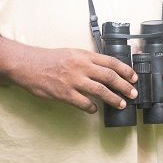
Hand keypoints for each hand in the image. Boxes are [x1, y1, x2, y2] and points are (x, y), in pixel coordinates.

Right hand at [11, 46, 137, 113]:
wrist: (28, 65)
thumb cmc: (50, 59)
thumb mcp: (72, 53)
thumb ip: (88, 60)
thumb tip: (106, 68)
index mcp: (84, 55)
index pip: (111, 62)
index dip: (125, 70)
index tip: (134, 77)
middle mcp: (81, 67)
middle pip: (109, 77)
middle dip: (124, 86)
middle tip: (133, 93)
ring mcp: (73, 80)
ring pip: (100, 91)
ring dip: (113, 98)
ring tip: (122, 104)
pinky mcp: (64, 93)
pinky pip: (83, 103)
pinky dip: (91, 107)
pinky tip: (95, 109)